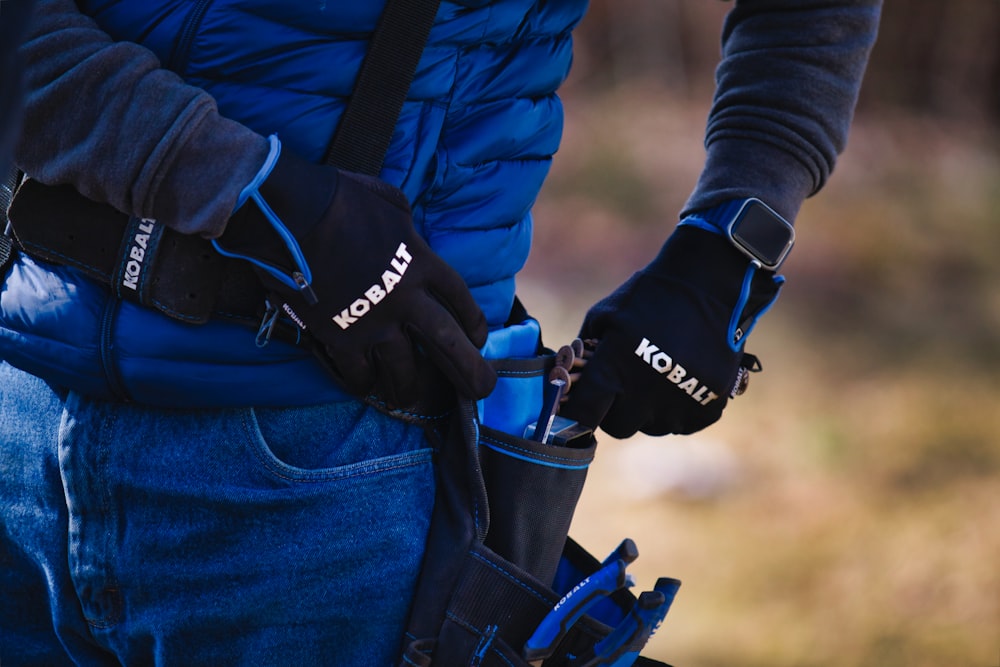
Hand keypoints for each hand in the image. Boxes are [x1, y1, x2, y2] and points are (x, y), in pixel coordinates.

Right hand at [214, 137, 496, 407]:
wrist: (292, 214)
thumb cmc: (340, 198)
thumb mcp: (391, 201)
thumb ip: (407, 226)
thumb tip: (407, 233)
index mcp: (423, 263)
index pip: (461, 301)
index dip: (474, 322)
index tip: (478, 339)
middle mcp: (407, 299)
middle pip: (448, 344)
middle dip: (469, 371)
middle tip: (481, 390)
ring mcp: (375, 322)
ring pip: (404, 370)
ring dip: (409, 387)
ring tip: (410, 398)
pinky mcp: (341, 337)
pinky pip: (359, 373)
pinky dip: (363, 383)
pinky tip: (365, 387)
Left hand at [560, 225, 781, 437]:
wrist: (707, 284)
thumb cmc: (647, 297)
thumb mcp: (602, 317)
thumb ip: (583, 354)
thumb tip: (569, 381)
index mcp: (613, 372)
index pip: (583, 417)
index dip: (579, 413)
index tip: (584, 404)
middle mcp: (644, 396)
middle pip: (619, 426)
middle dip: (617, 409)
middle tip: (626, 382)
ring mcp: (678, 405)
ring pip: (653, 426)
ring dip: (650, 409)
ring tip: (657, 375)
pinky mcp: (708, 408)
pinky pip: (684, 424)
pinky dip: (680, 409)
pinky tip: (681, 380)